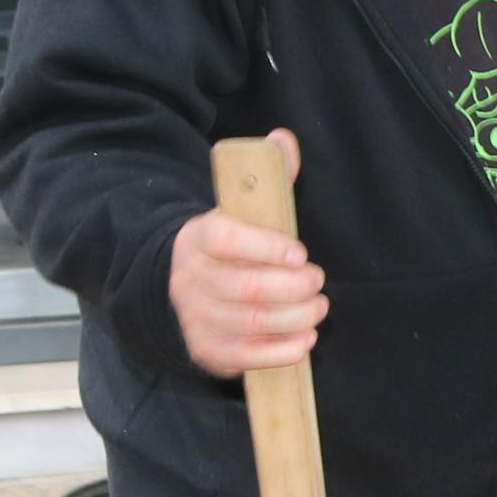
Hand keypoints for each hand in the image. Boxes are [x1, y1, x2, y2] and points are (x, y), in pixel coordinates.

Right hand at [170, 132, 325, 374]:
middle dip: (291, 287)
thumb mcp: (239, 210)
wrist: (179, 287)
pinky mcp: (207, 349)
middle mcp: (191, 279)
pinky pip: (246, 357)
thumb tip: (283, 139)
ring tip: (318, 308)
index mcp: (199, 238)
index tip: (300, 253)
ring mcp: (196, 317)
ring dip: (294, 317)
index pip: (225, 240)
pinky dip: (282, 351)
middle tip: (318, 282)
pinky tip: (306, 338)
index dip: (265, 248)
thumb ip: (266, 177)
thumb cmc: (228, 246)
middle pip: (245, 288)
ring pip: (250, 323)